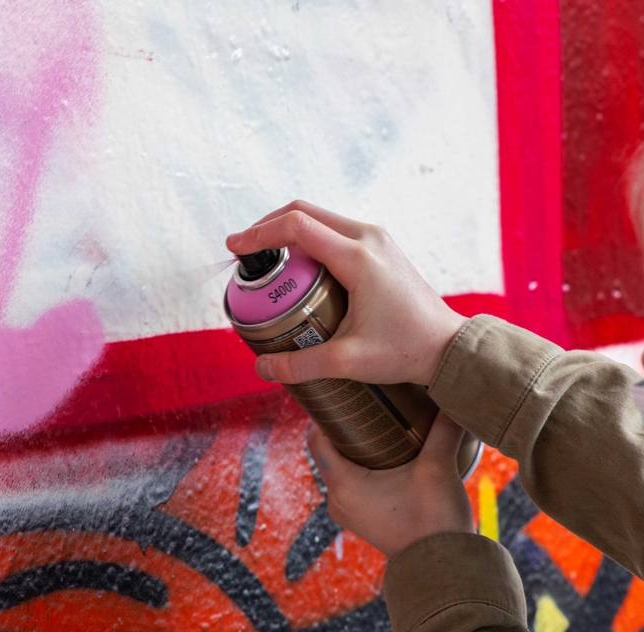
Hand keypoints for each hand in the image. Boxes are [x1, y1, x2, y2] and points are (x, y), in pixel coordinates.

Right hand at [226, 201, 465, 386]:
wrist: (450, 348)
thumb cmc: (407, 351)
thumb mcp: (348, 361)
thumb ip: (300, 364)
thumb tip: (261, 367)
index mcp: (358, 257)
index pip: (296, 227)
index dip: (259, 234)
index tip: (234, 248)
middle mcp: (367, 237)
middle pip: (304, 212)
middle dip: (267, 227)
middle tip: (243, 253)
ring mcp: (376, 238)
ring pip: (319, 217)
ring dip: (287, 230)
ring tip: (264, 258)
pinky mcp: (379, 247)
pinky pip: (334, 229)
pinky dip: (307, 238)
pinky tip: (295, 264)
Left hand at [309, 411, 474, 559]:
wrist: (443, 567)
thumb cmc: (434, 520)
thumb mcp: (438, 468)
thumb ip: (443, 430)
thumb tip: (453, 396)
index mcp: (343, 483)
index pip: (316, 440)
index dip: (325, 417)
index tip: (340, 398)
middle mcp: (336, 499)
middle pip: (327, 453)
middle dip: (343, 430)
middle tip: (364, 407)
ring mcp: (346, 513)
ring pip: (339, 471)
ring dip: (353, 451)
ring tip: (376, 428)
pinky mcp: (360, 521)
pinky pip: (349, 487)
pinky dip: (360, 470)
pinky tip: (384, 457)